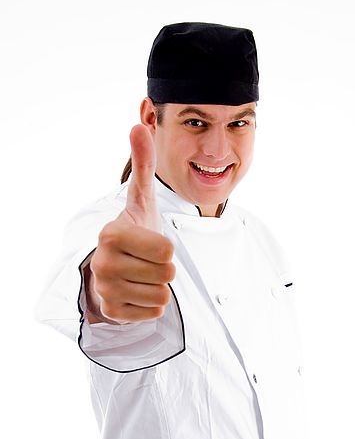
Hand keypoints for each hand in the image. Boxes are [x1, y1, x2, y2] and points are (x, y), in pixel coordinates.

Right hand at [87, 125, 174, 322]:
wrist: (115, 266)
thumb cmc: (134, 231)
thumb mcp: (141, 200)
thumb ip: (143, 166)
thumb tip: (138, 126)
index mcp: (112, 234)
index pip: (166, 251)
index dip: (167, 248)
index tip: (151, 243)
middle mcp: (104, 263)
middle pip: (166, 273)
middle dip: (164, 267)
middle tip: (148, 261)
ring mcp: (106, 290)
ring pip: (162, 295)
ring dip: (159, 286)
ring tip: (143, 275)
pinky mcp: (113, 312)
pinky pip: (153, 312)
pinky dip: (152, 304)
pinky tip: (139, 291)